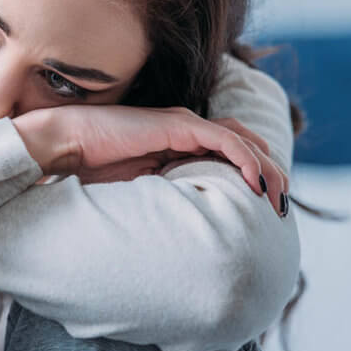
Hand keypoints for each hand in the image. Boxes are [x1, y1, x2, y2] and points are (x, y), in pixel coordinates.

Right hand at [14, 105, 287, 214]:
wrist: (67, 143)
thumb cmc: (92, 167)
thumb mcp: (141, 188)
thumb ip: (168, 194)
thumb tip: (189, 227)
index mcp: (178, 142)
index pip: (231, 151)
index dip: (254, 174)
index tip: (267, 207)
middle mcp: (187, 128)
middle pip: (245, 144)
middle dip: (270, 172)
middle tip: (283, 204)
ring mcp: (183, 123)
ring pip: (243, 140)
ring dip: (266, 167)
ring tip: (278, 195)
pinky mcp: (178, 124)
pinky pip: (225, 140)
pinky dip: (246, 159)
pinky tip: (254, 182)